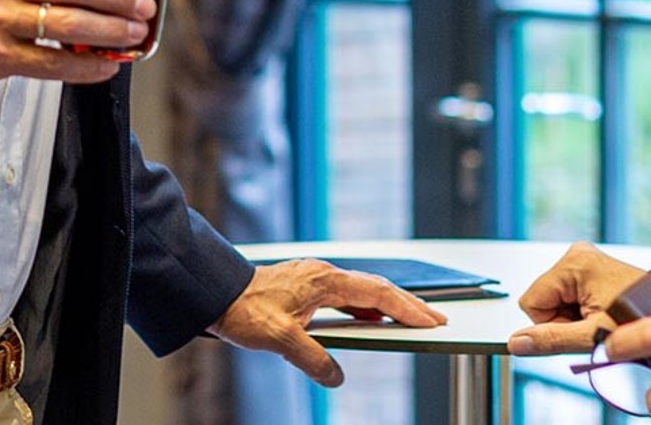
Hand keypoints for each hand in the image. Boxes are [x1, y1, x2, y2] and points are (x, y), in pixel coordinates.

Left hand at [208, 259, 445, 387]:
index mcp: (324, 280)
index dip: (406, 308)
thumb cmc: (244, 311)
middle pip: (376, 288)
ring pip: (361, 291)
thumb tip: (337, 377)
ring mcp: (315, 278)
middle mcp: (324, 274)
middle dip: (407, 304)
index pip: (377, 293)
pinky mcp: (305, 286)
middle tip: (435, 320)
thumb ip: (312, 359)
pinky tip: (368, 322)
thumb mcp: (279, 341)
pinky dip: (363, 308)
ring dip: (386, 306)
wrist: (215, 293)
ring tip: (409, 321)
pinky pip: (344, 296)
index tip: (431, 321)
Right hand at [507, 242, 645, 355]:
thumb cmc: (642, 320)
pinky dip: (584, 313)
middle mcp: (579, 254)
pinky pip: (570, 298)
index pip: (531, 302)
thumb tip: (515, 343)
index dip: (550, 324)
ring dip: (575, 319)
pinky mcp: (594, 270)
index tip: (580, 328)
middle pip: (543, 301)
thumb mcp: (593, 337)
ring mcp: (587, 261)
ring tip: (603, 321)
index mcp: (575, 262)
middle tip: (595, 326)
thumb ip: (551, 340)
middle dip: (564, 321)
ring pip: (556, 302)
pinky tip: (604, 315)